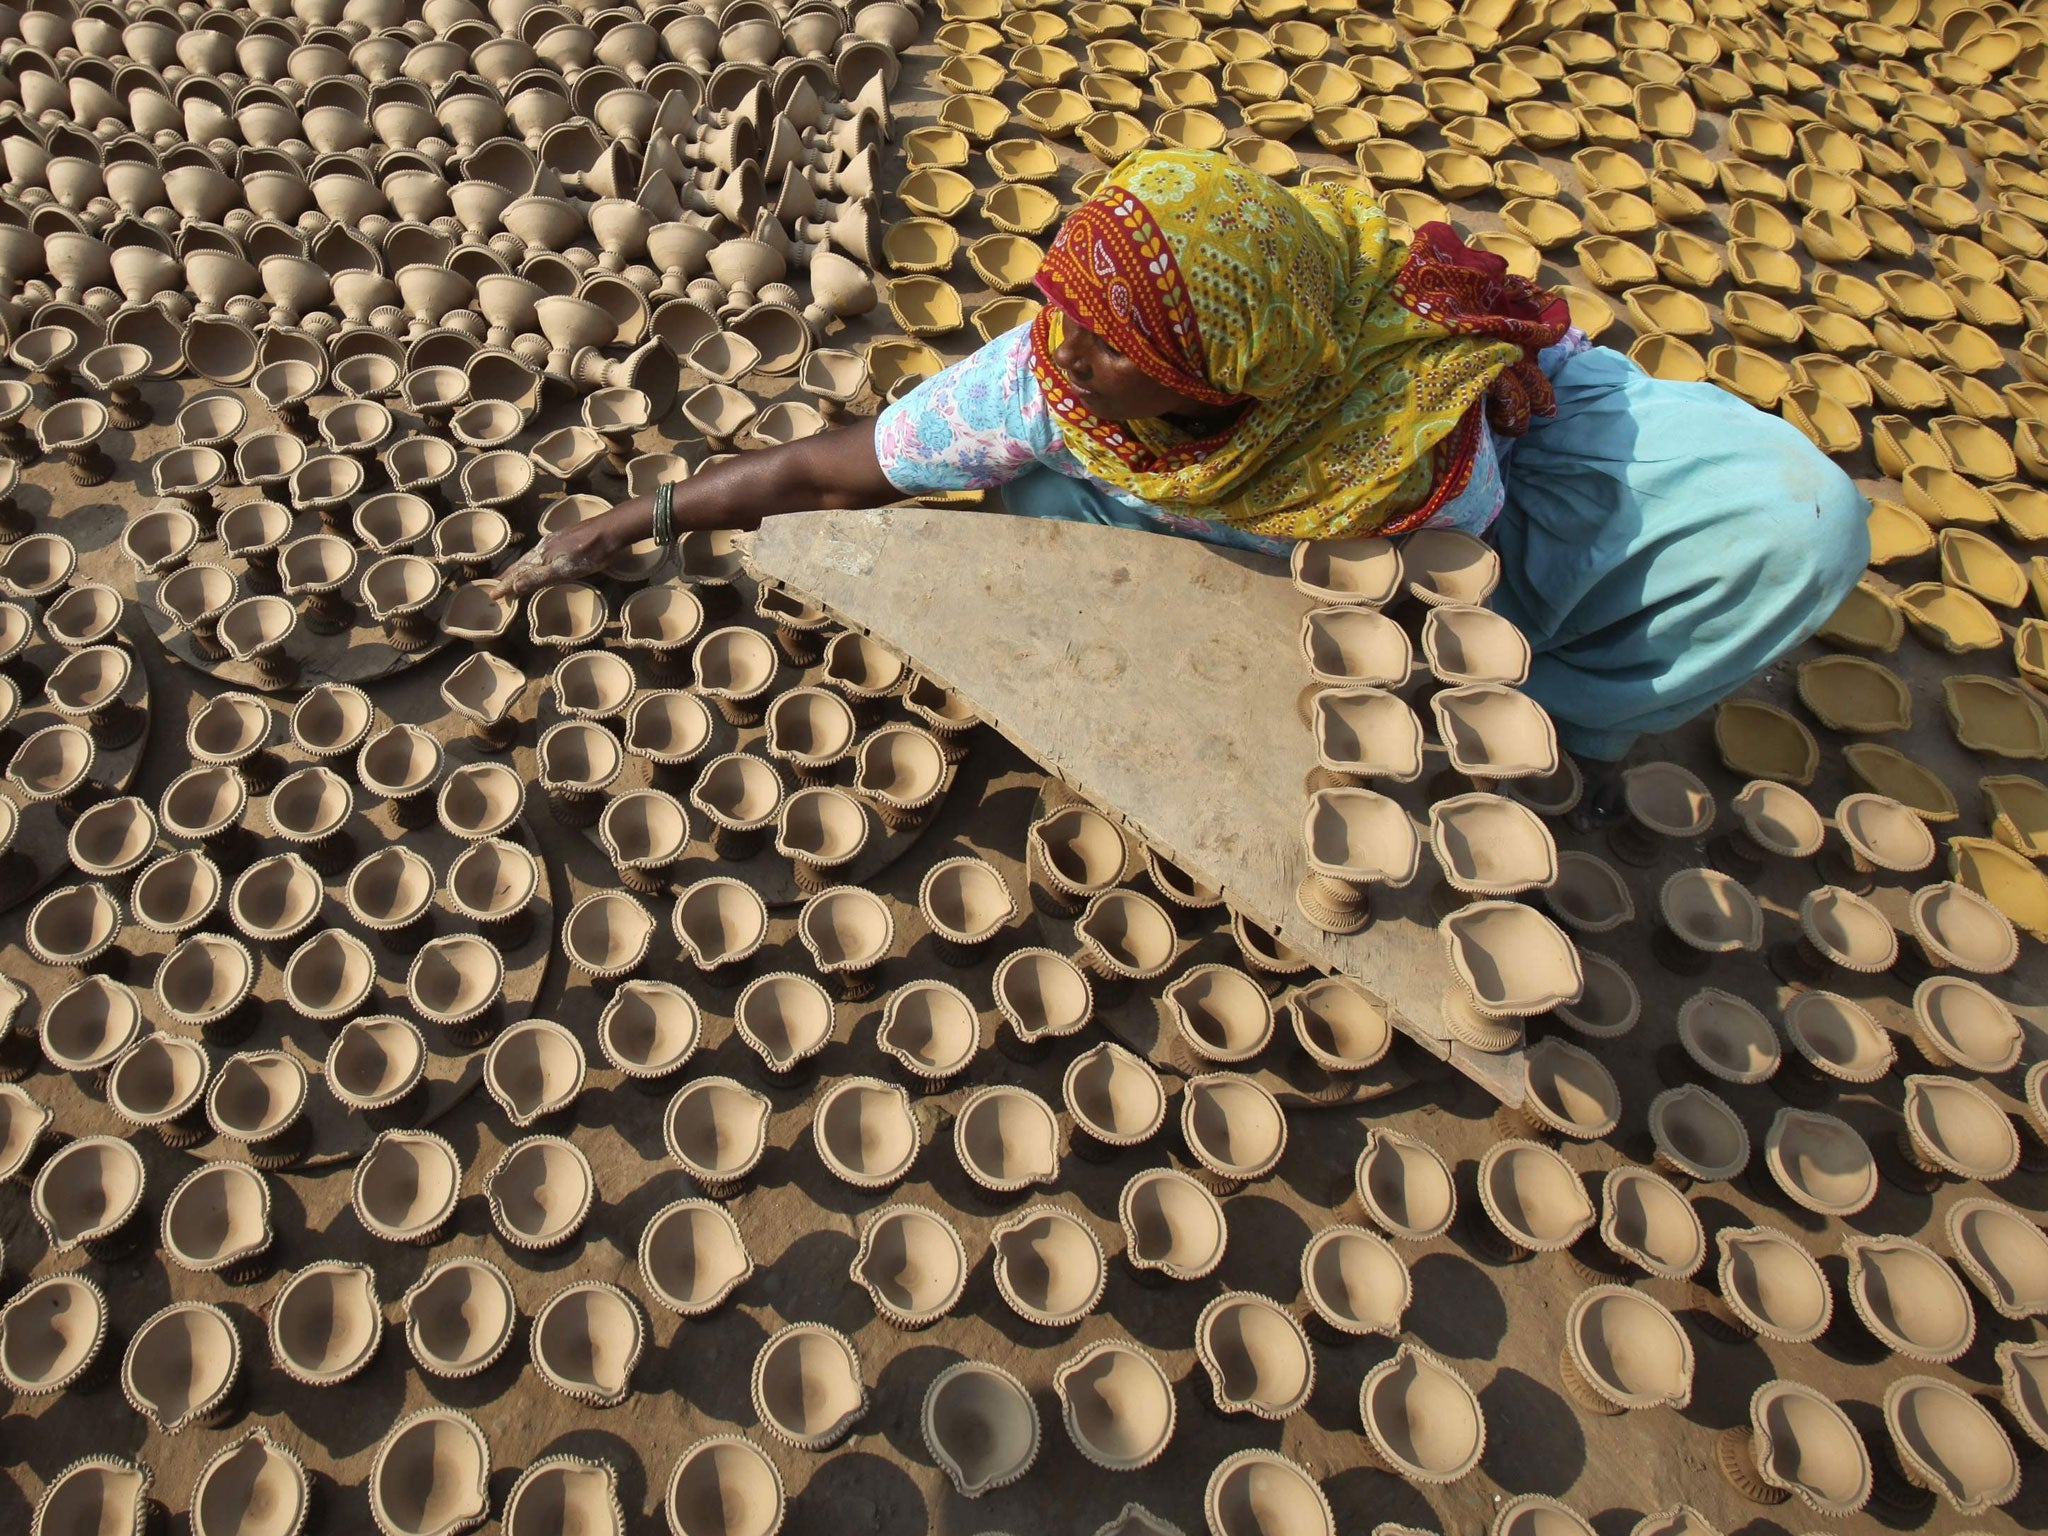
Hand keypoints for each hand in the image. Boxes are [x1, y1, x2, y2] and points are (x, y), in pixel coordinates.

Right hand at [485, 513, 627, 601]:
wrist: (609, 530)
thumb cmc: (588, 553)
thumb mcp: (563, 569)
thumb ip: (538, 577)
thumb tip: (513, 586)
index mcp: (541, 557)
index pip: (518, 574)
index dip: (506, 585)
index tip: (493, 595)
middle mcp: (543, 548)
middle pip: (522, 564)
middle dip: (508, 576)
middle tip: (496, 585)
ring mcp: (554, 542)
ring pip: (531, 557)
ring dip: (520, 568)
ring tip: (513, 574)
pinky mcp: (565, 538)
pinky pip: (542, 551)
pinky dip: (534, 560)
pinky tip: (539, 559)